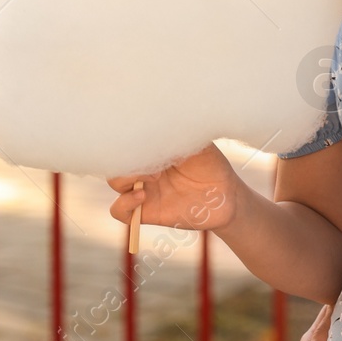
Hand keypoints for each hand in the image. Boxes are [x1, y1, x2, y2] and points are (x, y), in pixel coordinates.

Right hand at [106, 142, 238, 232]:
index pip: (127, 140)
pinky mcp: (146, 212)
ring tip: (154, 178)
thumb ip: (177, 136)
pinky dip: (123, 204)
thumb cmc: (211, 166)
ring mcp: (144, 189)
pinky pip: (118, 211)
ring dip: (126, 178)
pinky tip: (142, 197)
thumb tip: (157, 128)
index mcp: (154, 149)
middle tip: (155, 161)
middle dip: (129, 157)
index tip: (152, 139)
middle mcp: (145, 168)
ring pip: (115, 182)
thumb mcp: (196, 144)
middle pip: (117, 159)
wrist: (226, 196)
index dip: (132, 138)